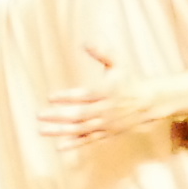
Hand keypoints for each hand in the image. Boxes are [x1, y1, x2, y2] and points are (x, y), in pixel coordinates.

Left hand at [37, 45, 153, 144]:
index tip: (50, 97)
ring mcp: (106, 123)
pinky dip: (75, 144)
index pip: (85, 95)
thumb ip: (102, 53)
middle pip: (80, 114)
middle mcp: (106, 109)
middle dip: (58, 116)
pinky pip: (89, 140)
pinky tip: (59, 146)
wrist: (148, 102)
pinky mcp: (107, 133)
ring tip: (42, 130)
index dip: (67, 97)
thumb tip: (85, 42)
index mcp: (108, 91)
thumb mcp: (118, 63)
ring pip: (81, 129)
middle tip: (39, 115)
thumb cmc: (128, 80)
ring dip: (61, 131)